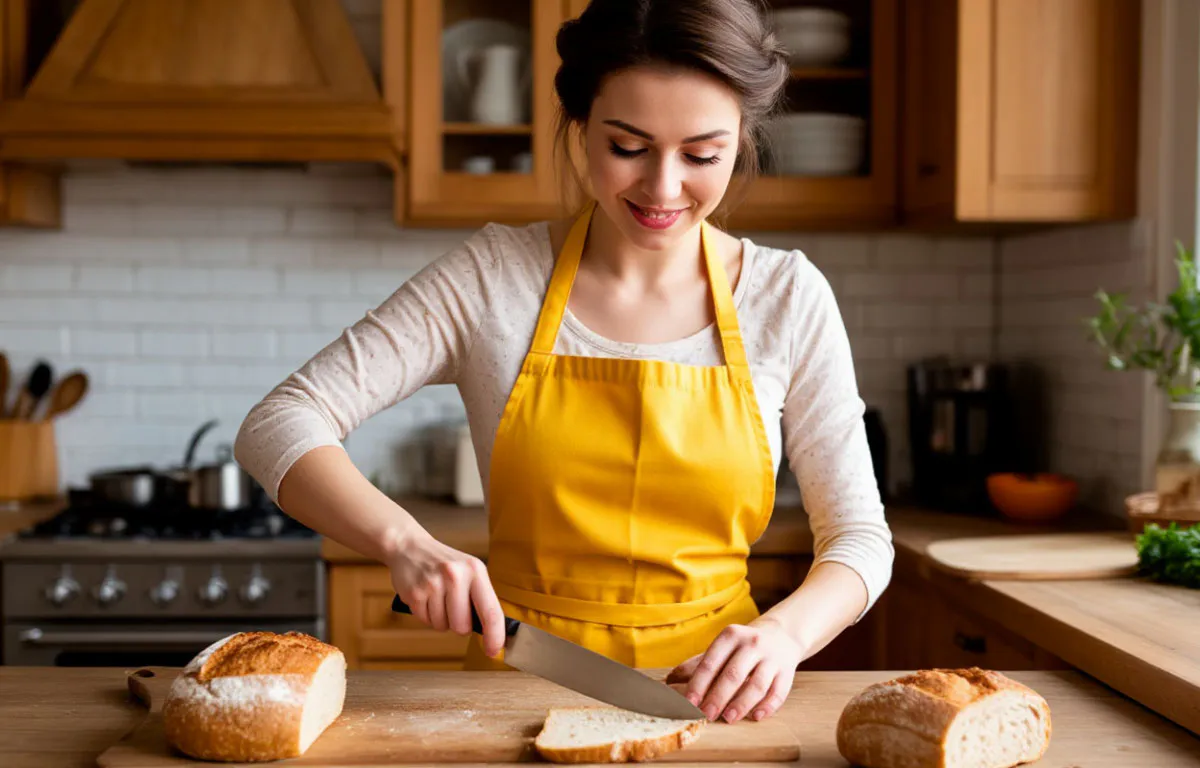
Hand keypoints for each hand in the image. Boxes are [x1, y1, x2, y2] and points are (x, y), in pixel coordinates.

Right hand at [388, 531, 506, 657]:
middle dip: (458, 624)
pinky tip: (425, 597)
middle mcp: (455, 576)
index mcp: (475, 570)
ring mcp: (433, 584)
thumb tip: (494, 633)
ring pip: (443, 626)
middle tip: (452, 606)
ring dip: (440, 618)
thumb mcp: (469, 572)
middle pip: (463, 626)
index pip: (490, 611)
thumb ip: (481, 598)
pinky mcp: (414, 593)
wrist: (409, 547)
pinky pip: (425, 621)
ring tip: (437, 597)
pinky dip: (426, 615)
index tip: (494, 651)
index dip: (494, 636)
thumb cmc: (445, 564)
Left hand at [666, 618, 803, 723]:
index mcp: (730, 636)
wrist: (782, 634)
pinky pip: (778, 691)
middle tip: (706, 715)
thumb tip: (670, 680)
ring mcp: (772, 658)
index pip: (711, 662)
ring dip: (741, 703)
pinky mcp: (787, 672)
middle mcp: (752, 644)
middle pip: (733, 674)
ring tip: (728, 718)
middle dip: (718, 697)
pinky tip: (756, 716)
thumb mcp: (722, 647)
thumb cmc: (743, 646)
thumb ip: (698, 664)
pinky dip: (767, 706)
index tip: (689, 702)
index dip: (699, 683)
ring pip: (757, 684)